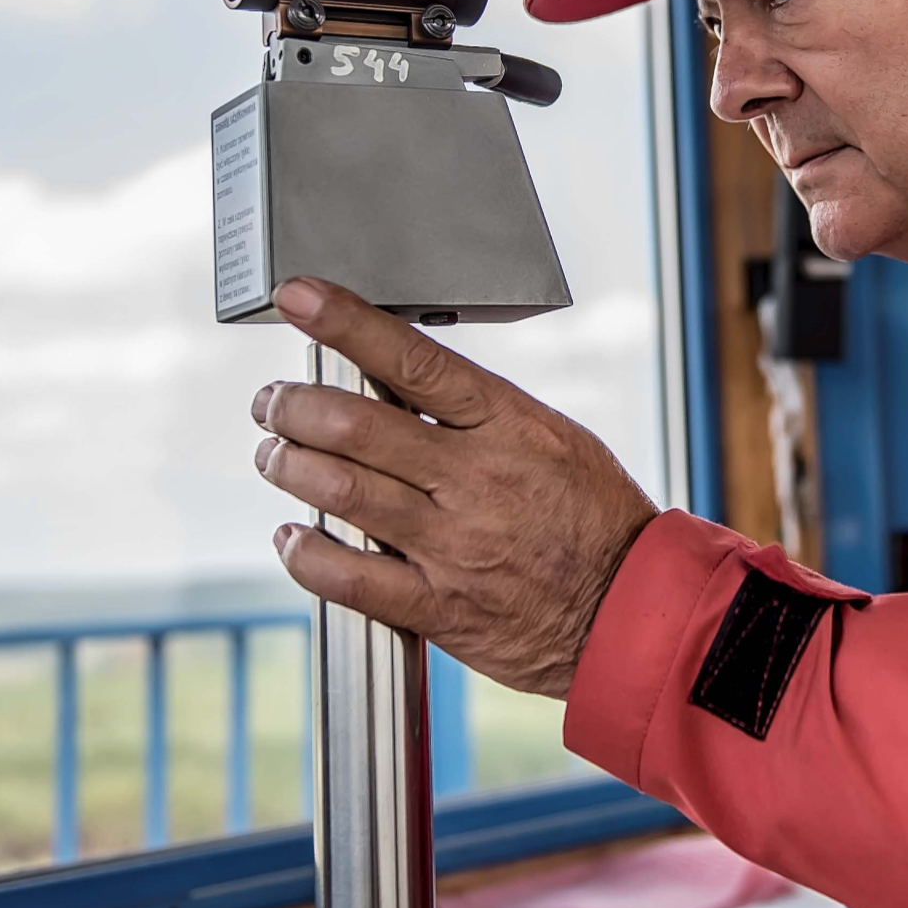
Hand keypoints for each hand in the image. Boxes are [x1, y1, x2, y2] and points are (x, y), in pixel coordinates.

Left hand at [252, 278, 659, 697]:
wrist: (634, 610)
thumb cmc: (597, 518)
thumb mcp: (553, 438)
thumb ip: (480, 414)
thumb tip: (403, 380)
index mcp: (508, 426)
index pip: (413, 360)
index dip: (347, 322)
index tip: (299, 296)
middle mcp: (475, 480)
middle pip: (355, 426)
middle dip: (293, 405)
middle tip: (273, 401)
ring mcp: (453, 546)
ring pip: (340, 491)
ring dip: (288, 466)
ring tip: (276, 456)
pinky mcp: (439, 607)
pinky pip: (349, 578)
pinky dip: (305, 552)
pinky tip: (294, 537)